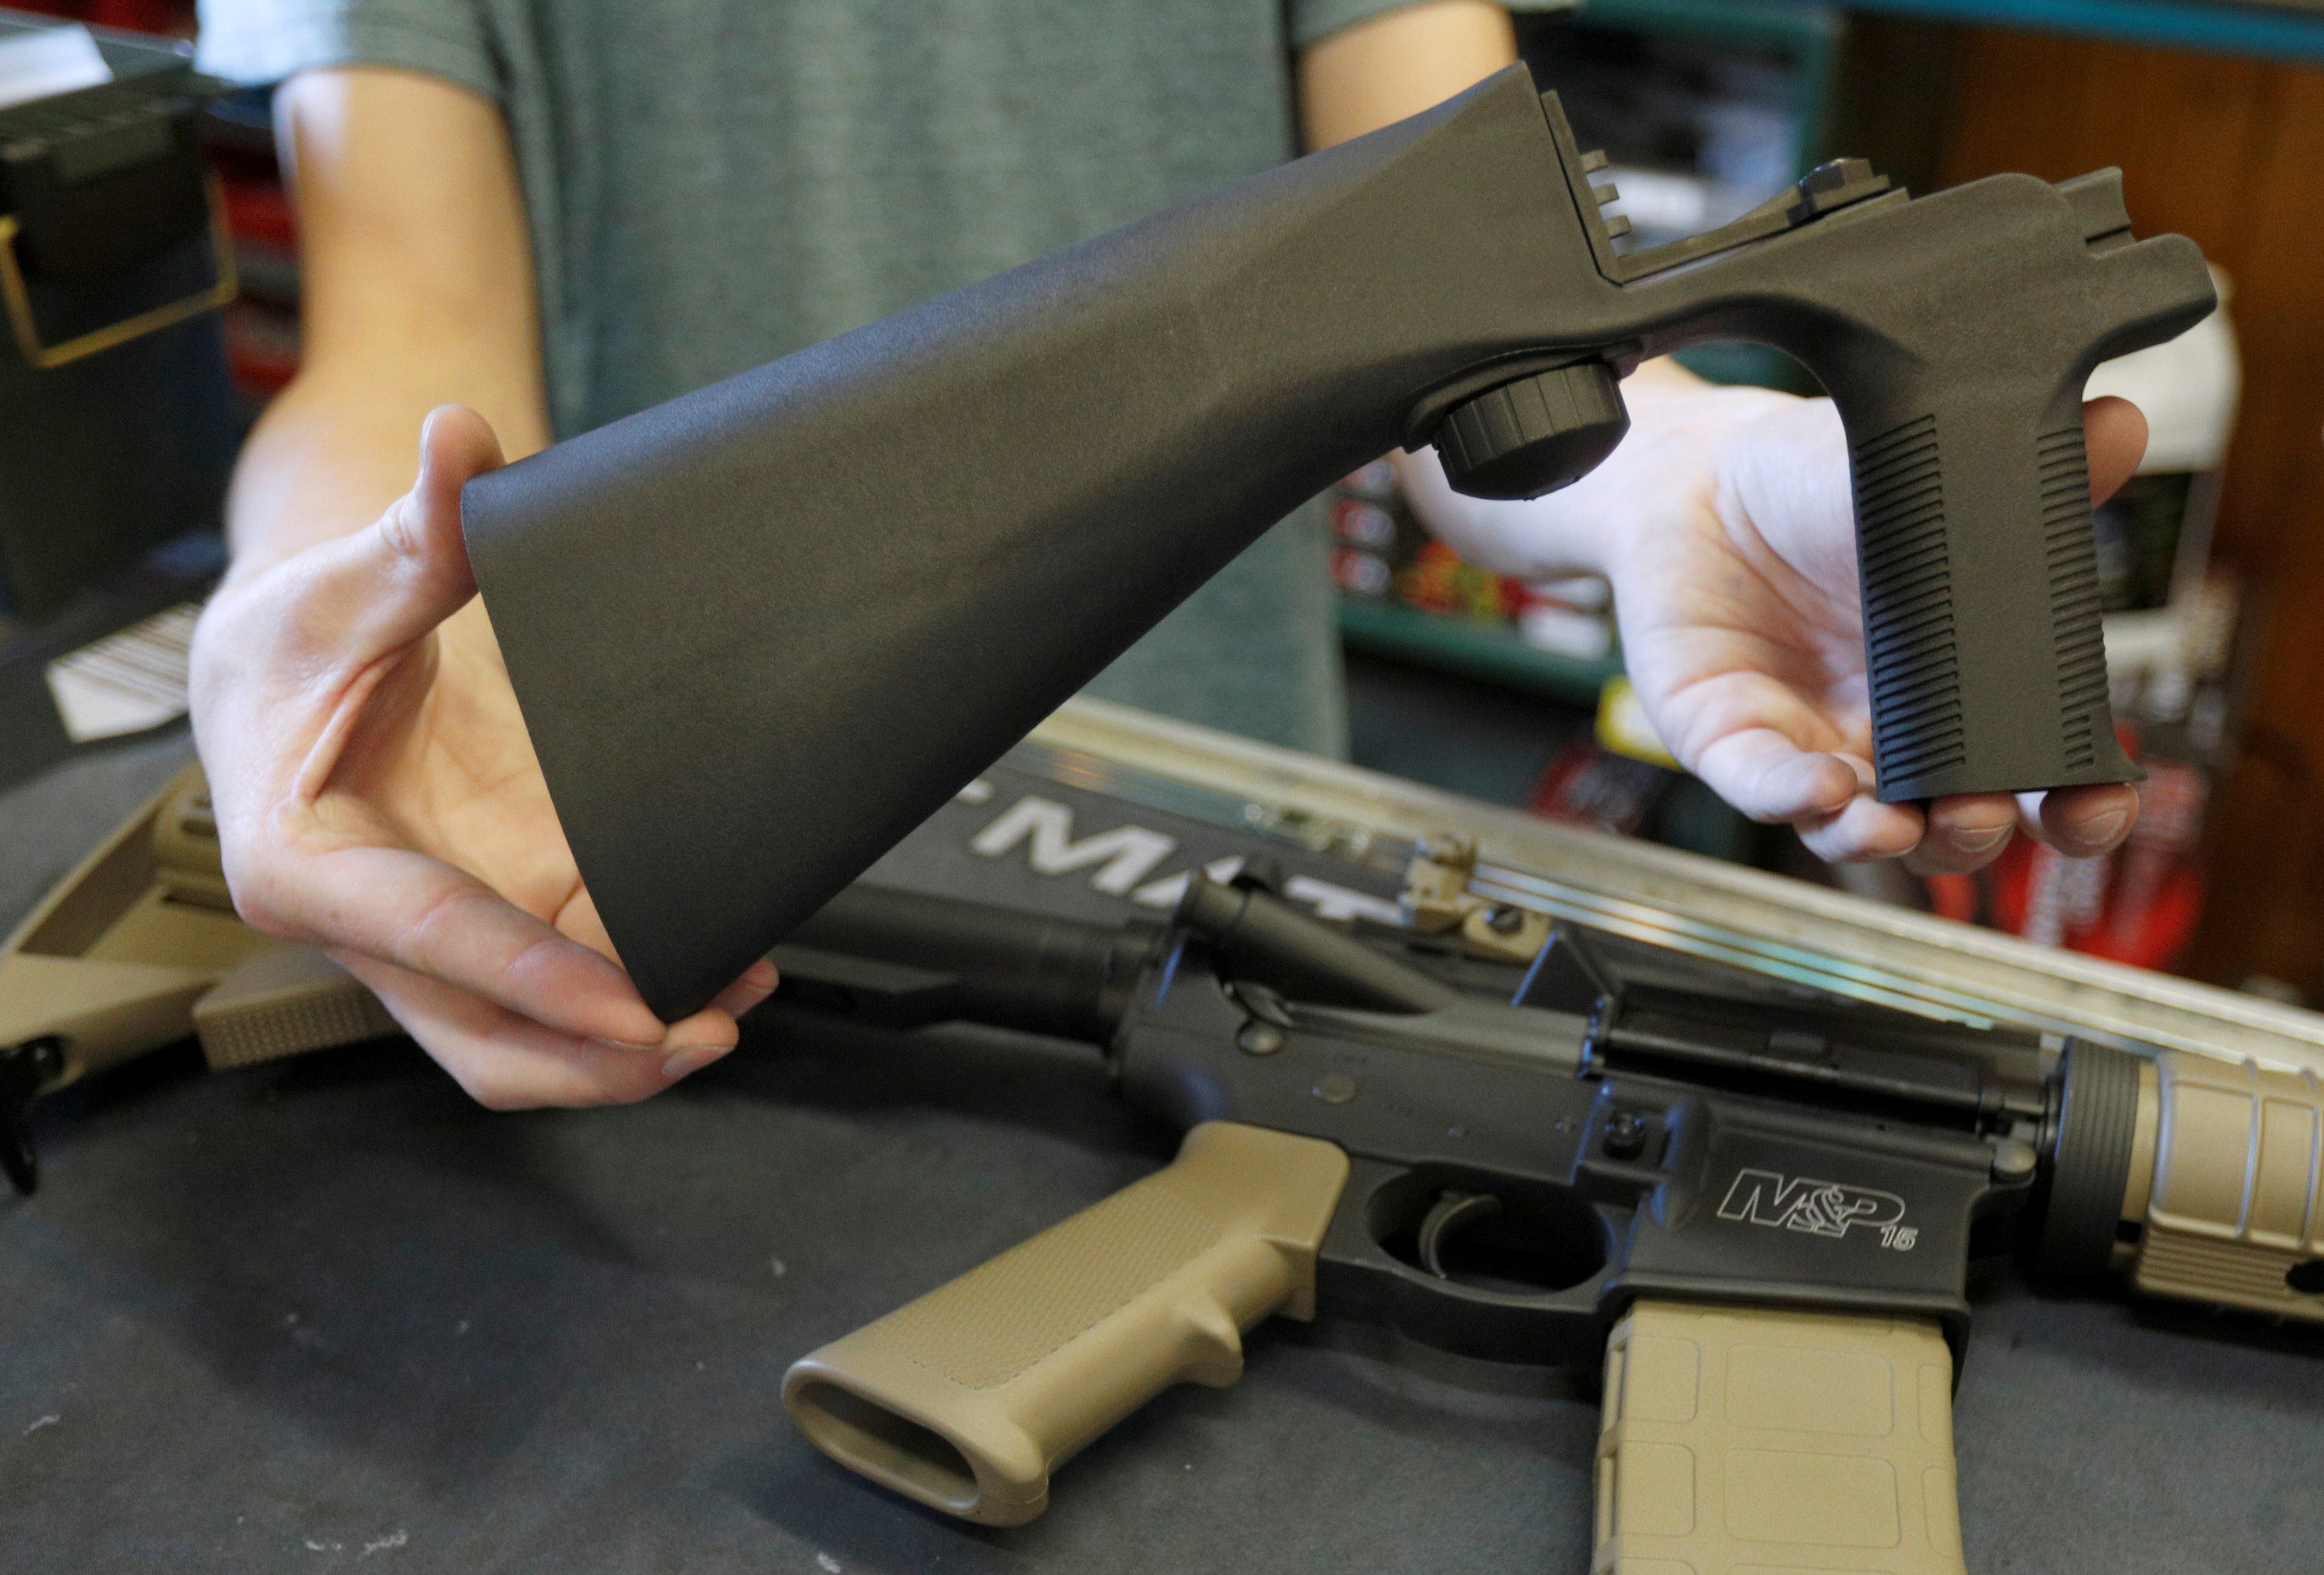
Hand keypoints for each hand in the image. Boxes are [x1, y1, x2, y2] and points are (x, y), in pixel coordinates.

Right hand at [190, 406, 776, 1106]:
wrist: (280, 673)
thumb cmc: (291, 642)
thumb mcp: (341, 584)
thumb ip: (414, 529)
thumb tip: (460, 441)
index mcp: (303, 866)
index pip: (437, 941)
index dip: (540, 984)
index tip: (634, 1011)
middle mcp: (368, 928)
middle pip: (485, 1040)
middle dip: (596, 1061)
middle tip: (706, 1029)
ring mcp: (436, 940)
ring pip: (528, 1039)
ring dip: (628, 1047)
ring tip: (735, 1001)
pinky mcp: (489, 922)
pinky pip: (562, 989)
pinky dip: (633, 992)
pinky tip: (716, 960)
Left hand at [1399, 363, 2149, 871]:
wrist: (1701, 475)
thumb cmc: (1822, 488)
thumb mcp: (1927, 475)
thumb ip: (2021, 470)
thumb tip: (2118, 426)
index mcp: (1965, 687)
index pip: (2039, 771)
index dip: (2077, 802)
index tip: (2096, 802)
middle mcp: (1895, 735)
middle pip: (1954, 824)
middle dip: (1977, 834)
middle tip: (1985, 813)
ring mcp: (1813, 744)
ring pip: (1859, 828)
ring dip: (1887, 837)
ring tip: (1900, 824)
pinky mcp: (1730, 740)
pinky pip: (1762, 786)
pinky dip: (1794, 796)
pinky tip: (1823, 789)